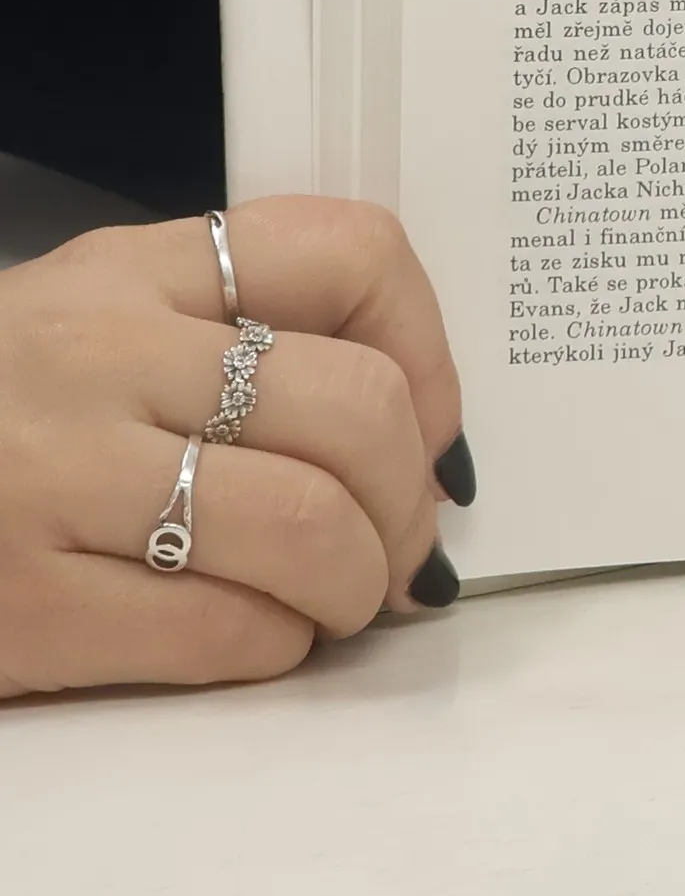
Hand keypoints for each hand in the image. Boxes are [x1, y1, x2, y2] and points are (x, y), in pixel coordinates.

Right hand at [0, 198, 468, 698]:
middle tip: (404, 541)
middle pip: (356, 406)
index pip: (349, 251)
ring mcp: (53, 480)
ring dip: (359, 582)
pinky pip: (227, 632)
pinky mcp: (22, 610)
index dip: (432, 346)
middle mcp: (100, 355)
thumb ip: (242, 338)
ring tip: (342, 596)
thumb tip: (423, 437)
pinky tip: (257, 633)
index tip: (433, 423)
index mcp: (134, 270)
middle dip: (412, 494)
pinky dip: (277, 644)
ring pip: (310, 527)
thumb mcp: (102, 323)